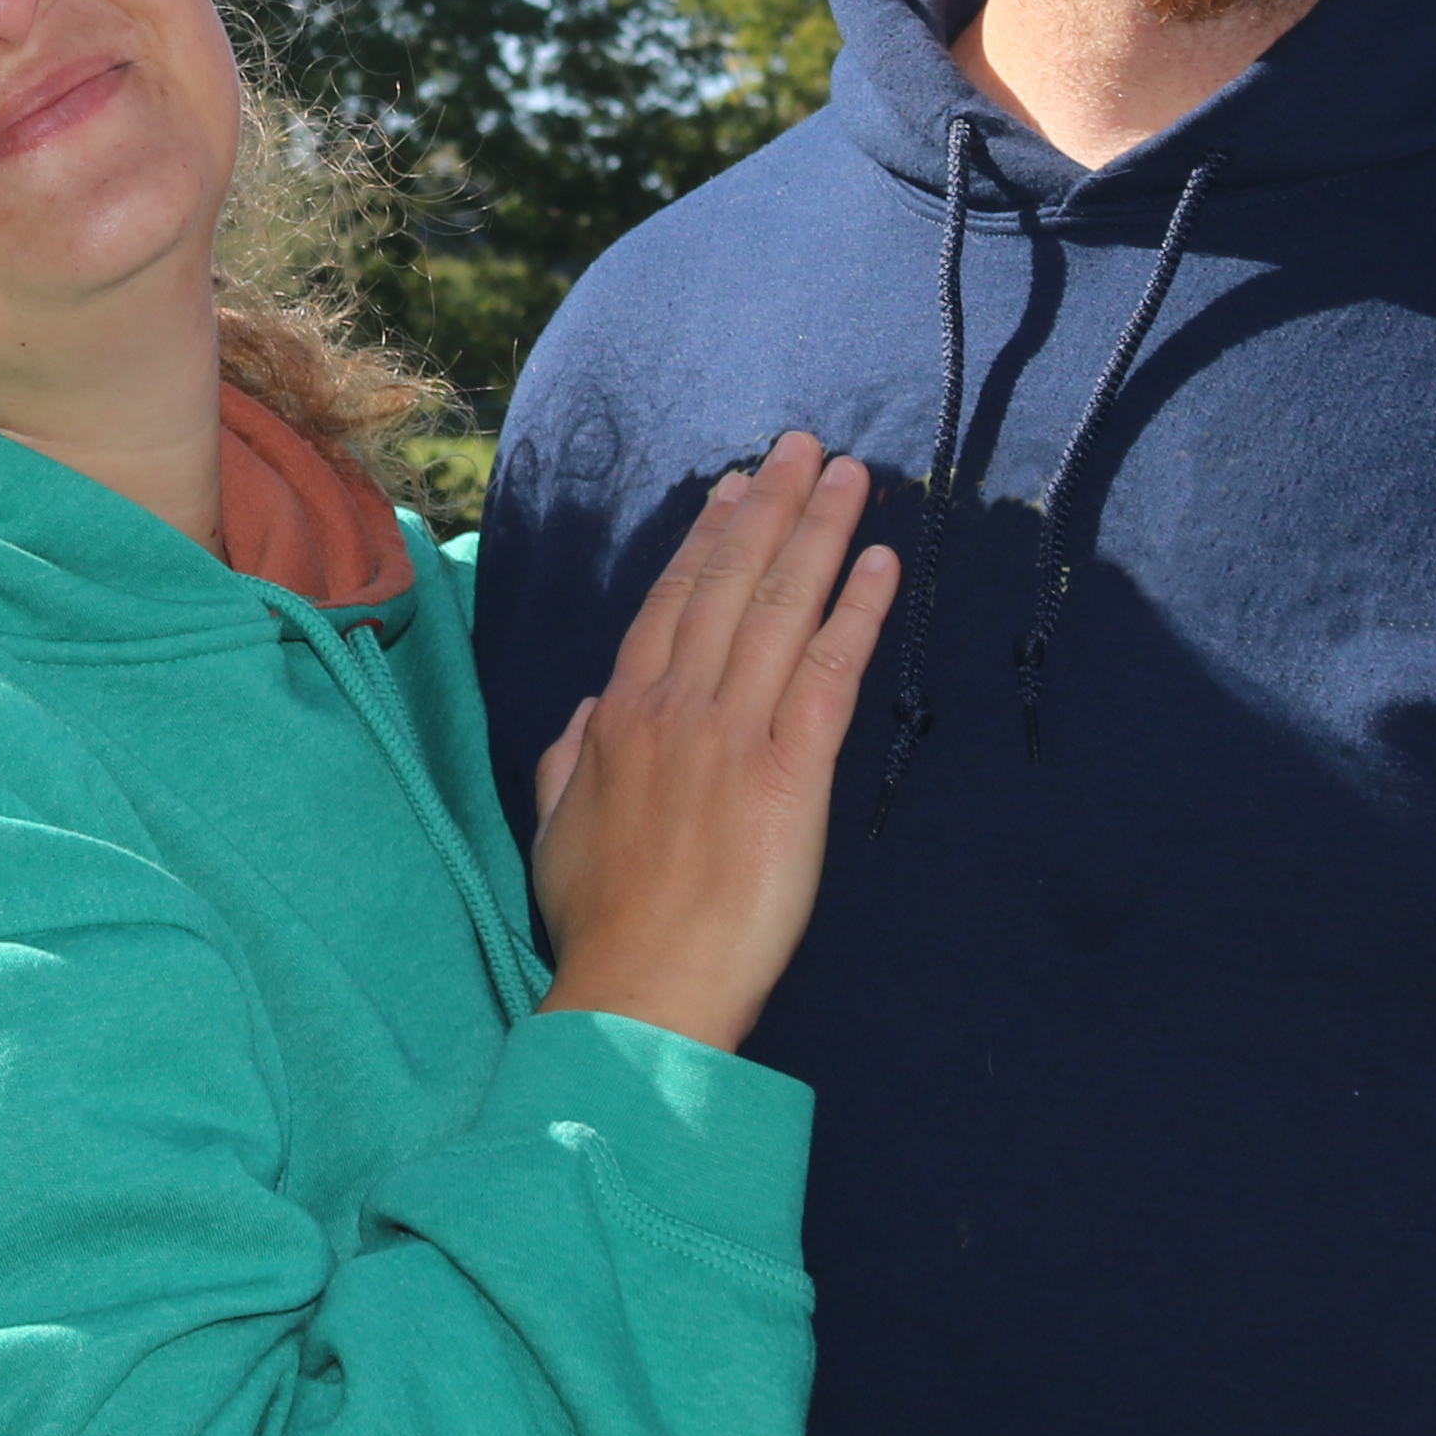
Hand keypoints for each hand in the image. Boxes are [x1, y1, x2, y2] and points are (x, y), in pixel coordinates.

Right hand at [525, 433, 898, 1056]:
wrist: (637, 989)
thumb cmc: (598, 923)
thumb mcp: (555, 828)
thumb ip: (569, 759)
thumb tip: (588, 709)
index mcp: (618, 715)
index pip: (670, 603)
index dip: (708, 538)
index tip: (736, 487)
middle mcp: (674, 707)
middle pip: (729, 584)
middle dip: (771, 507)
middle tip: (805, 446)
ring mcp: (732, 734)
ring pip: (780, 609)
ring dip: (819, 534)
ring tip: (850, 476)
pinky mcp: (790, 775)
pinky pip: (829, 674)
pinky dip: (856, 614)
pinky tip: (881, 565)